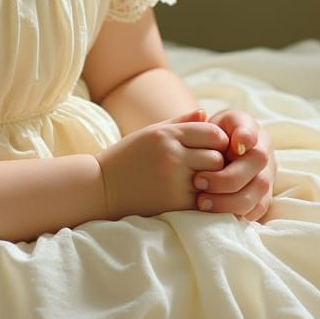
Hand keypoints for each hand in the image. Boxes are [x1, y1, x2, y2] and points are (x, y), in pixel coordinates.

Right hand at [95, 108, 230, 219]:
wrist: (102, 188)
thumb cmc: (127, 157)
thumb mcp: (150, 133)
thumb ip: (180, 122)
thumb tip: (205, 113)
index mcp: (166, 135)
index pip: (213, 133)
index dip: (218, 140)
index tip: (211, 147)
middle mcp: (172, 156)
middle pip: (217, 157)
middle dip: (217, 162)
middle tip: (209, 167)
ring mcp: (174, 182)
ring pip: (215, 180)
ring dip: (213, 181)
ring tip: (205, 181)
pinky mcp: (175, 205)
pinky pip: (205, 200)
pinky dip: (205, 198)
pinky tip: (196, 195)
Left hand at [191, 109, 275, 221]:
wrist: (211, 153)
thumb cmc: (205, 138)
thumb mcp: (205, 125)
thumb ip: (212, 126)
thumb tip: (241, 142)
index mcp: (251, 129)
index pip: (252, 132)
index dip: (244, 138)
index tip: (232, 145)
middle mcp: (265, 153)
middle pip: (257, 165)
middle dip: (227, 179)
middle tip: (198, 181)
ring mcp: (267, 177)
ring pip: (258, 193)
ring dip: (229, 201)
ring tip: (202, 202)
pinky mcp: (263, 198)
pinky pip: (256, 210)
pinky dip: (236, 213)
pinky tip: (215, 214)